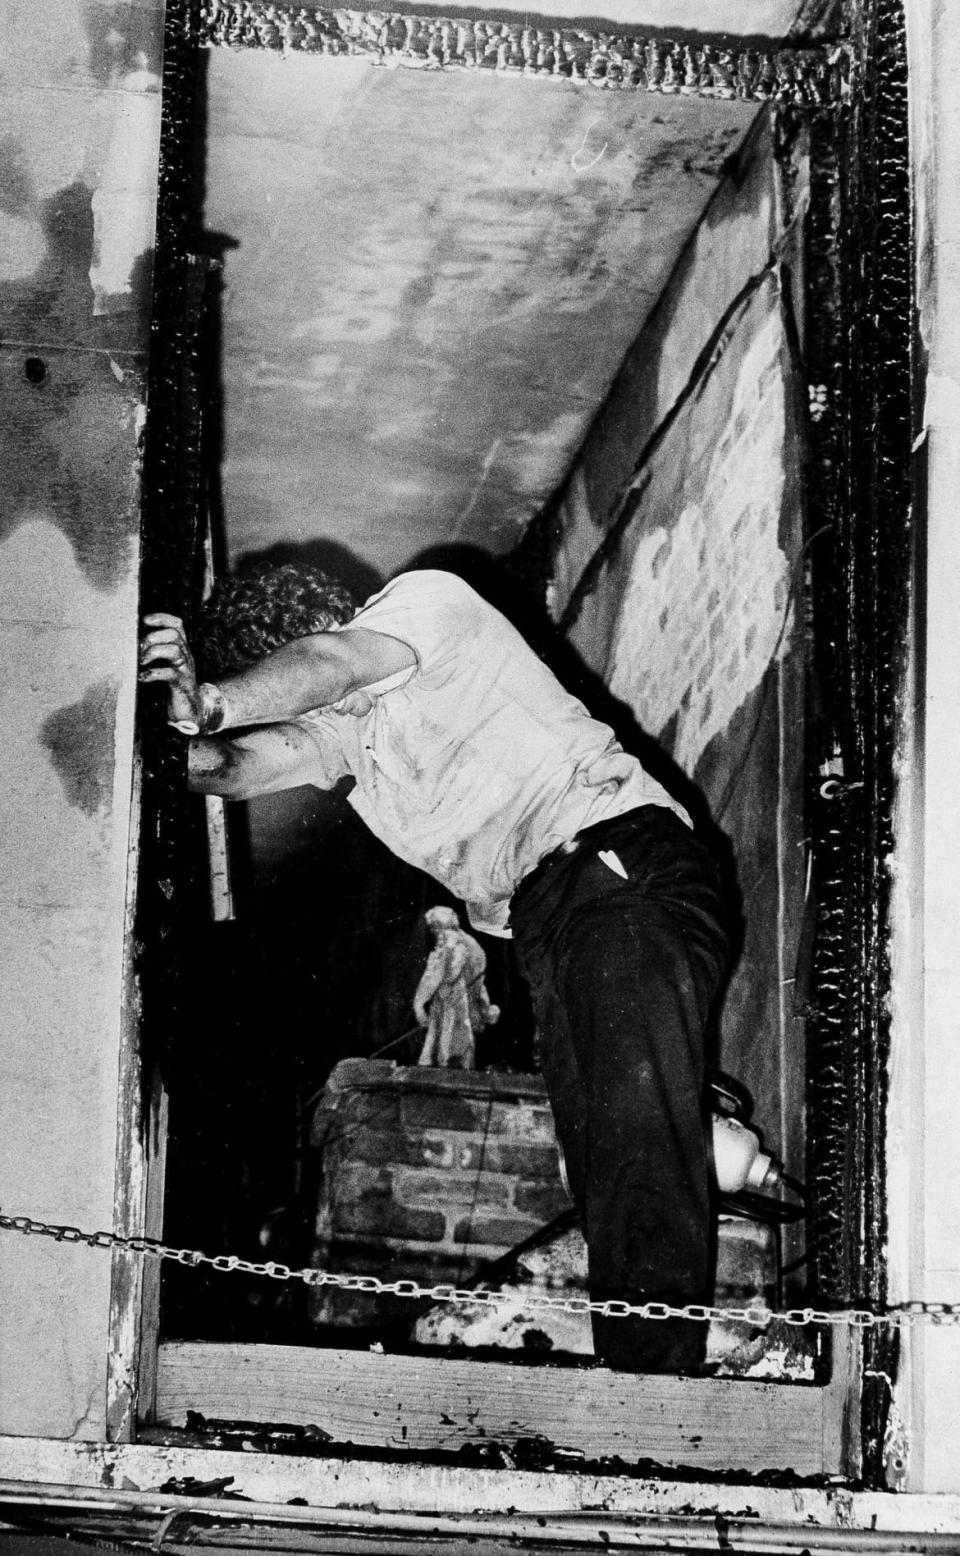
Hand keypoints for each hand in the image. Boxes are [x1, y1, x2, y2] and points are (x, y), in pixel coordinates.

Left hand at [139, 612, 201, 729]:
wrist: (192, 711)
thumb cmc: (174, 687)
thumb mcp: (167, 666)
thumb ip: (155, 654)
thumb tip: (131, 644)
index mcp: (182, 649)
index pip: (177, 625)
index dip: (162, 618)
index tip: (145, 620)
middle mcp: (186, 657)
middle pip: (174, 635)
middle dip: (153, 638)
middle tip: (140, 650)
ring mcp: (185, 671)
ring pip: (175, 650)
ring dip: (154, 653)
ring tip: (141, 662)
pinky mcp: (182, 686)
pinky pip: (170, 674)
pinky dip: (154, 673)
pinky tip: (143, 677)